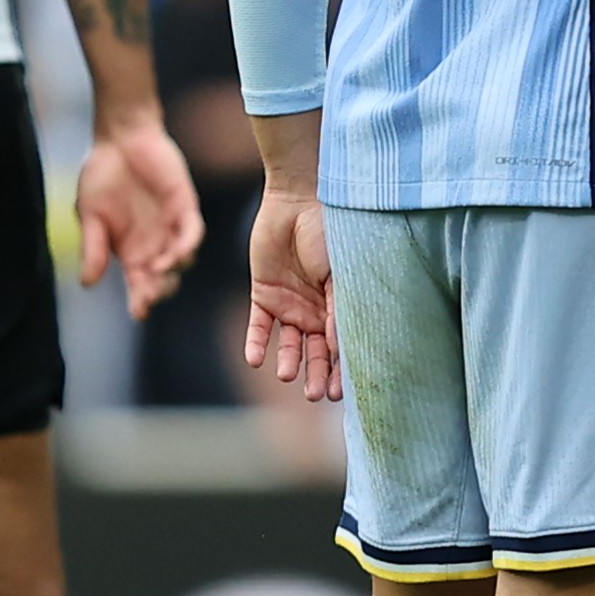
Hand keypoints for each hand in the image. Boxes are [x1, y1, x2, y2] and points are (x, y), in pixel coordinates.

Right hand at [75, 112, 203, 319]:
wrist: (119, 139)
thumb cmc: (101, 176)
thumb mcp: (89, 215)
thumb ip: (93, 248)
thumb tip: (88, 284)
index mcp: (130, 253)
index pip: (139, 287)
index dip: (141, 302)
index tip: (138, 312)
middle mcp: (154, 246)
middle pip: (163, 281)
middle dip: (158, 291)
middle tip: (148, 295)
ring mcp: (171, 228)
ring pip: (181, 261)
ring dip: (171, 269)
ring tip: (157, 270)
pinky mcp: (185, 208)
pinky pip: (192, 233)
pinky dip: (186, 246)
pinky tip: (174, 252)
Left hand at [243, 186, 341, 400]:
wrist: (297, 201)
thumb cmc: (329, 233)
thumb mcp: (340, 274)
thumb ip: (338, 309)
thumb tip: (338, 350)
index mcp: (339, 307)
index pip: (340, 347)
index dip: (340, 371)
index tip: (339, 393)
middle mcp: (315, 311)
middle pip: (314, 353)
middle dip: (315, 374)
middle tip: (313, 395)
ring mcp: (289, 304)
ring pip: (287, 344)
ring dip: (288, 361)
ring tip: (287, 375)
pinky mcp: (263, 295)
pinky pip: (258, 326)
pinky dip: (256, 343)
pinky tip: (254, 360)